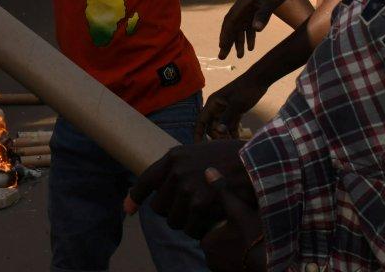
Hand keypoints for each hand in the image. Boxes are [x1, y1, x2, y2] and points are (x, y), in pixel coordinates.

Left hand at [123, 140, 252, 237]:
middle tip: (189, 211)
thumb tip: (164, 188)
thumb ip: (180, 167)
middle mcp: (176, 171)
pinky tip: (209, 223)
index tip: (128, 211)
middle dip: (172, 213)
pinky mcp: (200, 204)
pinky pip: (189, 228)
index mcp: (174, 157)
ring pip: (173, 221)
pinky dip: (197, 231)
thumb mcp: (199, 153)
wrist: (257, 163)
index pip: (146, 180)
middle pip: (159, 207)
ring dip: (185, 223)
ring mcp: (187, 188)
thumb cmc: (232, 159)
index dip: (134, 198)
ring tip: (201, 216)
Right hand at [195, 74, 266, 140]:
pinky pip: (230, 124)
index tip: (197, 146)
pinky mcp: (235, 111)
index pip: (201, 120)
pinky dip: (232, 132)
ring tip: (231, 145)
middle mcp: (217, 107)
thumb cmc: (246, 90)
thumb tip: (219, 132)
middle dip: (215, 136)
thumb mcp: (236, 104)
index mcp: (213, 103)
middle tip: (224, 145)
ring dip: (224, 135)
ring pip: (221, 126)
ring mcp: (226, 109)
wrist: (259, 80)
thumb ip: (227, 118)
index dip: (198, 133)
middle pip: (211, 126)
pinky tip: (237, 140)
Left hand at [199, 168, 265, 271]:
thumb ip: (222, 191)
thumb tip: (208, 170)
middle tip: (243, 234)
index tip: (235, 224)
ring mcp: (218, 269)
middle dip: (225, 238)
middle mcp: (209, 259)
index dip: (221, 225)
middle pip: (214, 243)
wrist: (270, 261)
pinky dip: (236, 260)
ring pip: (222, 255)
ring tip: (246, 242)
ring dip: (231, 249)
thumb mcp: (239, 210)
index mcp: (207, 242)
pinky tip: (248, 253)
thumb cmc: (255, 236)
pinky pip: (229, 265)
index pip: (207, 230)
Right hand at [219, 0, 293, 58]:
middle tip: (223, 56)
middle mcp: (244, 6)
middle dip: (228, 42)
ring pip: (241, 27)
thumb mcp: (271, 1)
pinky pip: (250, 25)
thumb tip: (255, 30)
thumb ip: (263, 15)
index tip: (222, 48)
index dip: (225, 35)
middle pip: (233, 26)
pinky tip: (252, 46)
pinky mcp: (258, 8)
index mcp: (243, 4)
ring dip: (239, 41)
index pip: (230, 22)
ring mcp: (250, 8)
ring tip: (240, 56)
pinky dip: (250, 36)